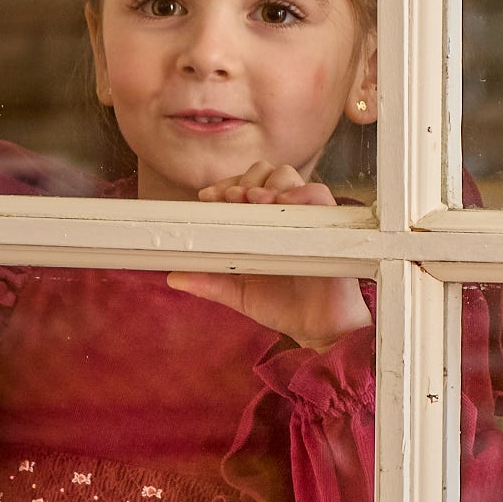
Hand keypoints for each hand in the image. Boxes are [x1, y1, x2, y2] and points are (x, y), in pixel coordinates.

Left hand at [168, 167, 369, 350]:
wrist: (318, 329)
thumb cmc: (283, 307)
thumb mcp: (239, 293)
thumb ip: (209, 283)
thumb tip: (173, 277)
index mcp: (263, 224)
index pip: (244, 186)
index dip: (225, 185)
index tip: (207, 198)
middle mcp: (285, 215)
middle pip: (266, 172)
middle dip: (244, 179)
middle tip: (230, 199)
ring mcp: (307, 217)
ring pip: (289, 176)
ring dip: (267, 183)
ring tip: (253, 201)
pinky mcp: (329, 226)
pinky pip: (319, 194)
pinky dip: (300, 193)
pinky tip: (281, 204)